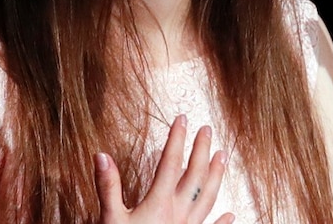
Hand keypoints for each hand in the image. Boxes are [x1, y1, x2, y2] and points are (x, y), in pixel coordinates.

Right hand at [95, 114, 233, 223]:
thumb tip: (102, 156)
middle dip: (201, 150)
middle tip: (207, 130)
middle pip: (195, 175)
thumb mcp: (109, 218)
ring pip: (208, 198)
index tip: (182, 119)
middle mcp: (179, 213)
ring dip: (216, 176)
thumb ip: (109, 187)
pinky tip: (230, 214)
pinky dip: (222, 222)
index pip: (171, 162)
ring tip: (222, 156)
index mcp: (159, 203)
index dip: (177, 139)